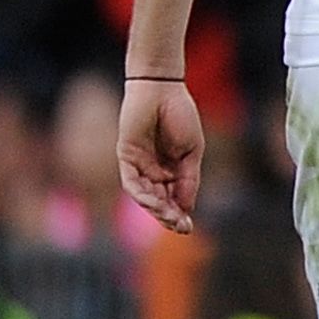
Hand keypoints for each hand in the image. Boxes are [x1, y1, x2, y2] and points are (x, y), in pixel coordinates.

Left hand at [116, 79, 206, 235]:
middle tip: (181, 227)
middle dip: (169, 216)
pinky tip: (153, 203)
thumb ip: (188, 179)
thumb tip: (187, 206)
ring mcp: (139, 165)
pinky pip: (131, 182)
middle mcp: (153, 170)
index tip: (189, 227)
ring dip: (156, 209)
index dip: (180, 213)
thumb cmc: (180, 115)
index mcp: (171, 169)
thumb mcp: (192, 152)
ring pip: (145, 196)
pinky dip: (141, 195)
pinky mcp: (126, 157)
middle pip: (159, 201)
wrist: (163, 90)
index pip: (174, 198)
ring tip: (169, 218)